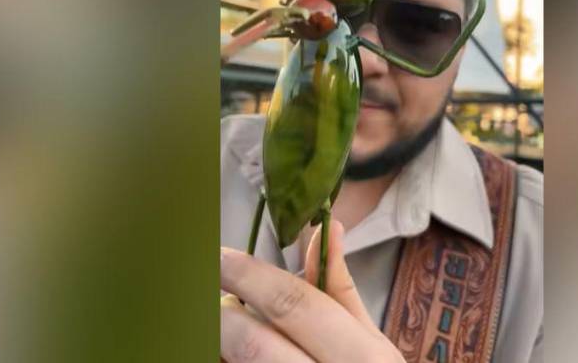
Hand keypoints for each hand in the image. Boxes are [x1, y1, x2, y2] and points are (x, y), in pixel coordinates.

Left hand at [220, 219, 404, 361]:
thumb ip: (341, 288)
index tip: (218, 255)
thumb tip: (328, 227)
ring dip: (217, 346)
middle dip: (220, 315)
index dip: (250, 276)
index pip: (295, 305)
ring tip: (217, 330)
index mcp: (361, 356)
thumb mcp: (370, 341)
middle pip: (252, 343)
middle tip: (207, 296)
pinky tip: (227, 353)